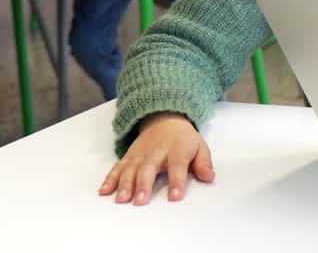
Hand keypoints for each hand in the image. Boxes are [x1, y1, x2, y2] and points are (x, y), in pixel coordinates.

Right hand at [99, 112, 213, 204]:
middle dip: (143, 185)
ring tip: (122, 199)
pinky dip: (110, 179)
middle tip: (140, 201)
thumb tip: (209, 178)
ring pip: (130, 169)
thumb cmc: (184, 140)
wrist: (165, 119)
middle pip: (149, 168)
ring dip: (125, 184)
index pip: (178, 166)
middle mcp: (156, 152)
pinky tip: (104, 191)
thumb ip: (204, 163)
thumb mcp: (200, 147)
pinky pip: (117, 167)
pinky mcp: (128, 157)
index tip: (174, 197)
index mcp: (177, 150)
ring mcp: (140, 154)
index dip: (177, 181)